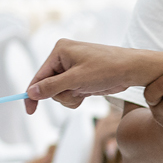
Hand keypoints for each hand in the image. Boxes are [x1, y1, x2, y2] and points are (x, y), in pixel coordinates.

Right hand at [26, 38, 149, 111]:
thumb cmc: (107, 68)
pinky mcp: (81, 77)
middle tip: (77, 92)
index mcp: (59, 51)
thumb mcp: (76, 79)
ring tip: (85, 91)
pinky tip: (88, 92)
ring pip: (59, 93)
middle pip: (49, 86)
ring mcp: (73, 68)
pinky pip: (70, 93)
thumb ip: (52, 87)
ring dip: (71, 97)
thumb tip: (31, 92)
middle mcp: (64, 58)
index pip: (39, 75)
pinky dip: (77, 97)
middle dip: (61, 94)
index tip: (30, 111)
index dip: (33, 93)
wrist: (132, 70)